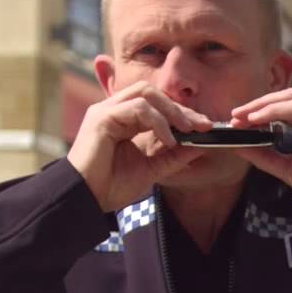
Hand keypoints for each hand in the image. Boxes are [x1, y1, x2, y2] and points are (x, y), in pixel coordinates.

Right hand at [66, 81, 211, 211]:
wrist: (86, 200)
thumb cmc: (111, 186)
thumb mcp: (151, 170)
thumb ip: (173, 157)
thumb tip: (199, 146)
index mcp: (123, 120)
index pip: (155, 104)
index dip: (181, 112)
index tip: (204, 126)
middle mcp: (113, 110)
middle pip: (152, 93)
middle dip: (179, 108)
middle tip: (202, 125)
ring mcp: (105, 111)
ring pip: (145, 94)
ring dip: (170, 112)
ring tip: (187, 131)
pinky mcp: (101, 117)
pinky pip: (137, 108)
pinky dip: (157, 122)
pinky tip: (168, 140)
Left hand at [226, 89, 291, 194]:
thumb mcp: (287, 168)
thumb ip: (265, 156)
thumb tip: (239, 146)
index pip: (285, 106)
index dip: (261, 110)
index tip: (238, 120)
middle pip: (287, 97)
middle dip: (259, 105)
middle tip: (235, 116)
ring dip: (264, 106)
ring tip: (244, 117)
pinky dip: (276, 111)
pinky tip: (259, 119)